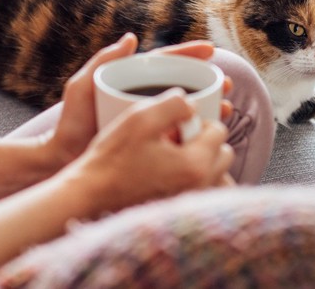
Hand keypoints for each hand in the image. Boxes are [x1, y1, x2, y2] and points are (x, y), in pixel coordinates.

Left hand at [47, 33, 232, 164]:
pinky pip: (182, 134)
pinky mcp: (154, 143)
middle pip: (184, 85)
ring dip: (211, 107)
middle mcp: (146, 99)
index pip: (166, 62)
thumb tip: (131, 38)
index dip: (189, 53)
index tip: (210, 49)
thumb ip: (103, 61)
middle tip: (227, 83)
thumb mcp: (82, 87)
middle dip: (209, 82)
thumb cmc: (71, 122)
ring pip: (188, 110)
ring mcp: (152, 121)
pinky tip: (214, 135)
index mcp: (133, 81)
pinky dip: (200, 132)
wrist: (64, 160)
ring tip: (228, 108)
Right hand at [58, 89, 233, 216]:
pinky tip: (170, 172)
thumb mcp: (140, 118)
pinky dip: (195, 178)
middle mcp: (200, 187)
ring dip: (203, 160)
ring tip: (174, 155)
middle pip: (223, 153)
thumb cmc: (112, 157)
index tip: (176, 123)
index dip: (199, 120)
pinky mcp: (180, 210)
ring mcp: (191, 202)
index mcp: (195, 164)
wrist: (90, 194)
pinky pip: (203, 189)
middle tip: (177, 137)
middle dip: (206, 141)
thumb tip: (193, 104)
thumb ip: (174, 104)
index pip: (219, 130)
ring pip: (216, 173)